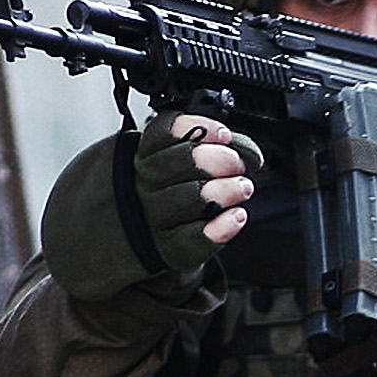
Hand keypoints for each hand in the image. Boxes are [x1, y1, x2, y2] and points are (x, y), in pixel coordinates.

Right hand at [38, 114, 259, 301]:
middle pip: (178, 163)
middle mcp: (143, 184)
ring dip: (225, 190)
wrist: (130, 240)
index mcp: (142, 156)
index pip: (164, 133)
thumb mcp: (172, 163)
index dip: (197, 128)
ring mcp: (154, 217)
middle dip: (216, 159)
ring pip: (190, 198)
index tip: (223, 134)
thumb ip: (206, 149)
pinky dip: (221, 227)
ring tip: (243, 187)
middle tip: (237, 163)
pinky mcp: (168, 248)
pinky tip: (237, 216)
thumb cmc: (162, 193)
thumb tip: (246, 149)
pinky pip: (195, 238)